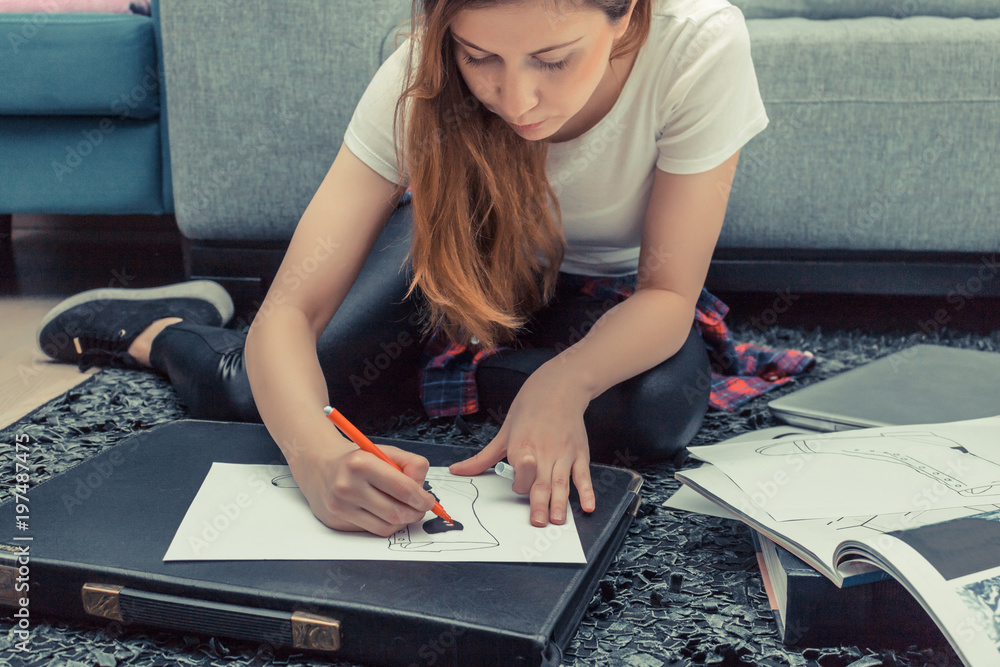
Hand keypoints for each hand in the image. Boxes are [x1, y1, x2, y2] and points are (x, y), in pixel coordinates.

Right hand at [291, 436, 436, 536]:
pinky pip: (373, 530)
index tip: (429, 501)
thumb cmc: (357, 460)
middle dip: (416, 512)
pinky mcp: (337, 522)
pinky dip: (386, 524)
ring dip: (403, 521)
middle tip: (421, 508)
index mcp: (361, 463)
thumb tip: (423, 490)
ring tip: (404, 509)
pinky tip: (385, 513)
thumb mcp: (384, 452)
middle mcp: (348, 486)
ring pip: (387, 526)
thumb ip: (410, 464)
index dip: (422, 498)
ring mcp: (340, 507)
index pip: (403, 488)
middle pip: (397, 512)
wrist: (319, 467)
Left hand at [450, 363, 595, 525]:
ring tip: (558, 520)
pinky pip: (583, 475)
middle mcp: (543, 453)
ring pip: (561, 482)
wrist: (558, 388)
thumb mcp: (503, 434)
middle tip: (539, 522)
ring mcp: (564, 454)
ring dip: (560, 502)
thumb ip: (482, 458)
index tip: (520, 490)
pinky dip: (587, 491)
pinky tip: (588, 506)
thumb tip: (458, 471)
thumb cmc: (528, 409)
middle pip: (541, 483)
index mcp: (521, 448)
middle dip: (540, 504)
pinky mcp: (579, 453)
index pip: (519, 478)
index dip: (519, 486)